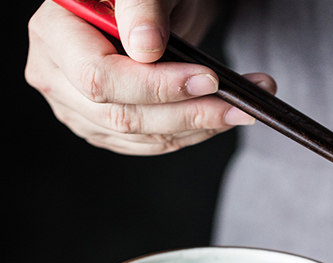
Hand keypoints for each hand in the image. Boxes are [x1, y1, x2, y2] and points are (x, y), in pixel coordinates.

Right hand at [25, 0, 275, 154]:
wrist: (144, 7)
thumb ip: (140, 6)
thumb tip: (145, 46)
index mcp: (54, 33)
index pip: (99, 77)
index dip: (155, 86)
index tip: (207, 79)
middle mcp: (57, 77)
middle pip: (124, 116)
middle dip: (190, 113)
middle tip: (239, 105)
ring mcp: (79, 110)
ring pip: (144, 136)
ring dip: (200, 127)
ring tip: (243, 109)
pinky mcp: (105, 130)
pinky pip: (152, 143)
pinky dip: (192, 133)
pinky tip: (220, 117)